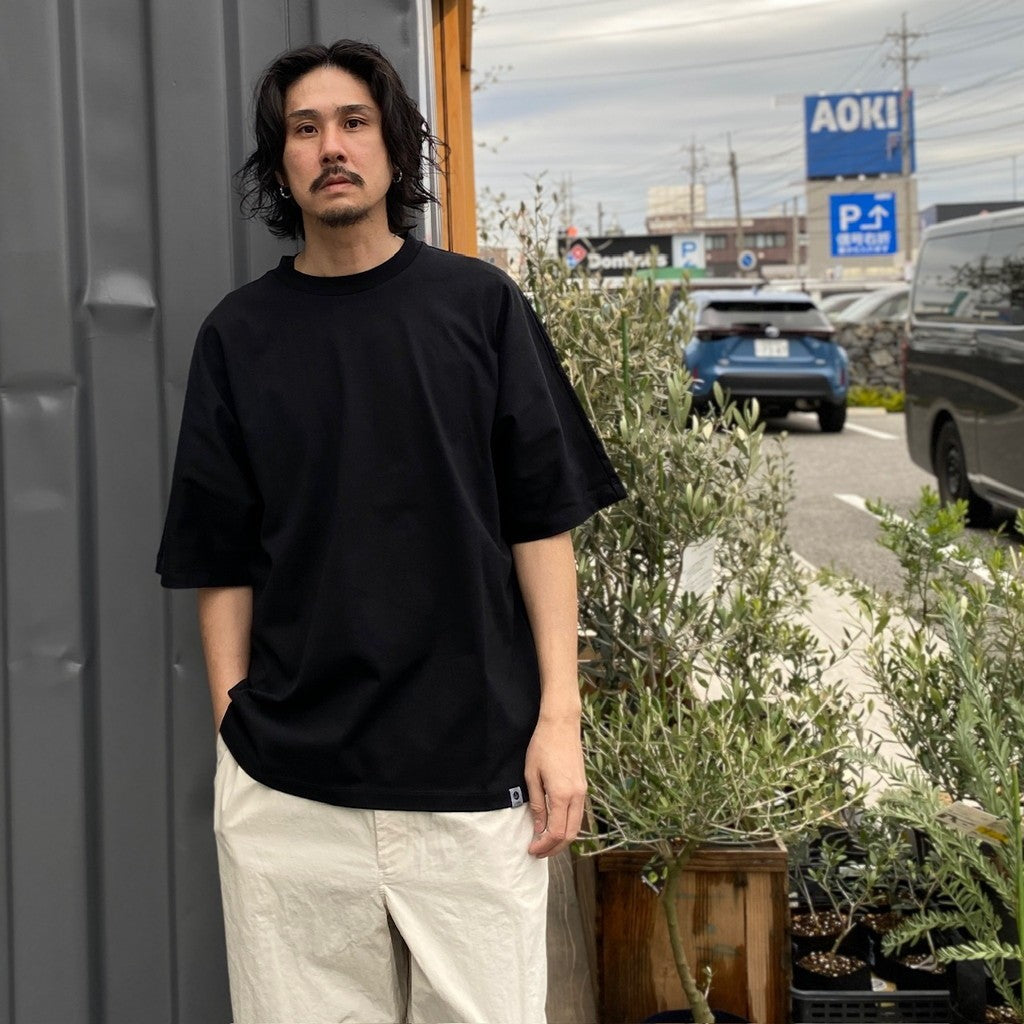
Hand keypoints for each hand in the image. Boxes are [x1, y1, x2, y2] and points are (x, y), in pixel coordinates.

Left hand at [524, 715, 586, 858]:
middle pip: (571, 834)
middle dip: (554, 848)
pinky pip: (578, 814)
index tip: (531, 849)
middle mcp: (576, 796)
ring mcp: (582, 791)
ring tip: (545, 842)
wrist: (561, 725)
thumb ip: (537, 804)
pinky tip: (555, 825)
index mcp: (562, 795)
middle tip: (538, 851)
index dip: (544, 845)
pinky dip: (568, 826)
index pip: (556, 832)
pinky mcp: (583, 786)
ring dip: (562, 839)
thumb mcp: (532, 775)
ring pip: (577, 826)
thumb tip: (539, 828)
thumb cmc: (542, 746)